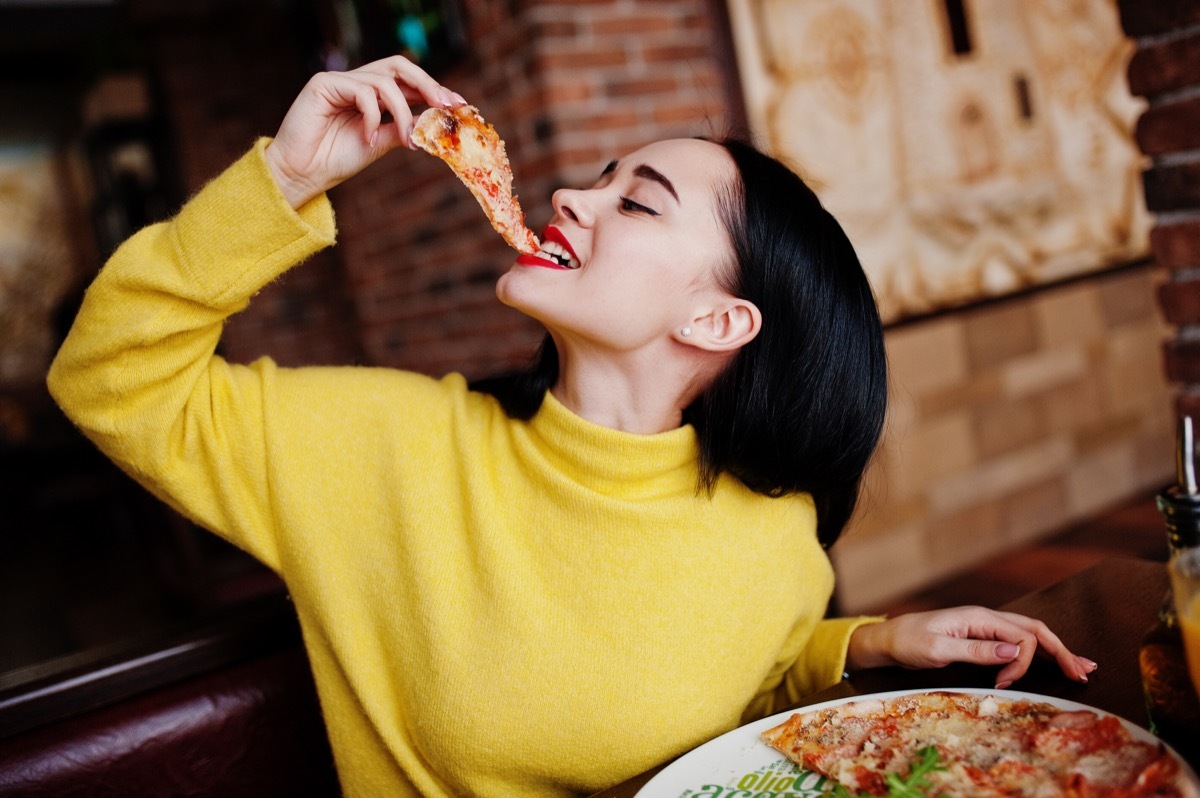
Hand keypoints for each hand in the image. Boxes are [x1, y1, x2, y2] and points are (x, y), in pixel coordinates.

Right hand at [264, 55, 465, 207]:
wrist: (302, 174)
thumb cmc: (336, 160)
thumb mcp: (379, 144)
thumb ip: (402, 129)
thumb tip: (431, 123)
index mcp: (372, 94)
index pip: (408, 81)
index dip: (434, 89)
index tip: (458, 105)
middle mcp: (357, 82)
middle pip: (398, 66)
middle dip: (427, 83)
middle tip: (444, 105)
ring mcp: (340, 81)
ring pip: (384, 81)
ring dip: (402, 111)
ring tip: (405, 138)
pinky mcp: (323, 84)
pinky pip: (361, 91)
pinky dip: (373, 116)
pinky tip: (368, 138)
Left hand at [846, 606, 1098, 688]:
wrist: (888, 639)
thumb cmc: (908, 641)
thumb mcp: (938, 648)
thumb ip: (976, 650)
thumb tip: (1014, 651)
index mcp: (979, 618)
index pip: (1021, 636)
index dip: (1023, 662)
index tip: (1004, 684)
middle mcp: (986, 618)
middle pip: (1035, 630)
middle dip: (1061, 650)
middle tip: (1084, 673)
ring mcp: (984, 627)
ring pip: (1029, 634)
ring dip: (1055, 650)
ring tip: (1080, 668)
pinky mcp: (981, 637)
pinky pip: (1016, 641)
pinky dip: (1038, 651)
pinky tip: (1051, 660)